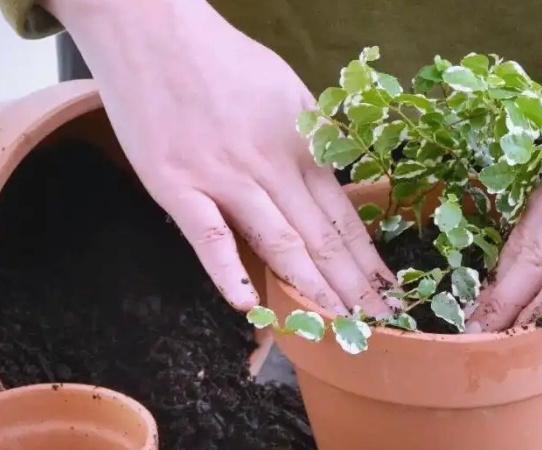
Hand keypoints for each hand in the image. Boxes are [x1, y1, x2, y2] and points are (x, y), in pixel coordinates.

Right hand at [40, 0, 395, 316]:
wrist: (152, 24)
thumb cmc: (221, 58)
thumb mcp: (286, 93)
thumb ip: (308, 144)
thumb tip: (331, 184)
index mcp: (300, 144)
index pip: (343, 217)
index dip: (368, 261)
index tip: (389, 293)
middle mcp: (271, 166)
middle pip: (321, 239)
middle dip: (354, 289)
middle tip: (379, 328)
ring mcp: (223, 177)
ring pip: (279, 243)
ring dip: (312, 290)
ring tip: (339, 328)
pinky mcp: (175, 183)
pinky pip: (206, 235)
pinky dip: (226, 270)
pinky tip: (245, 304)